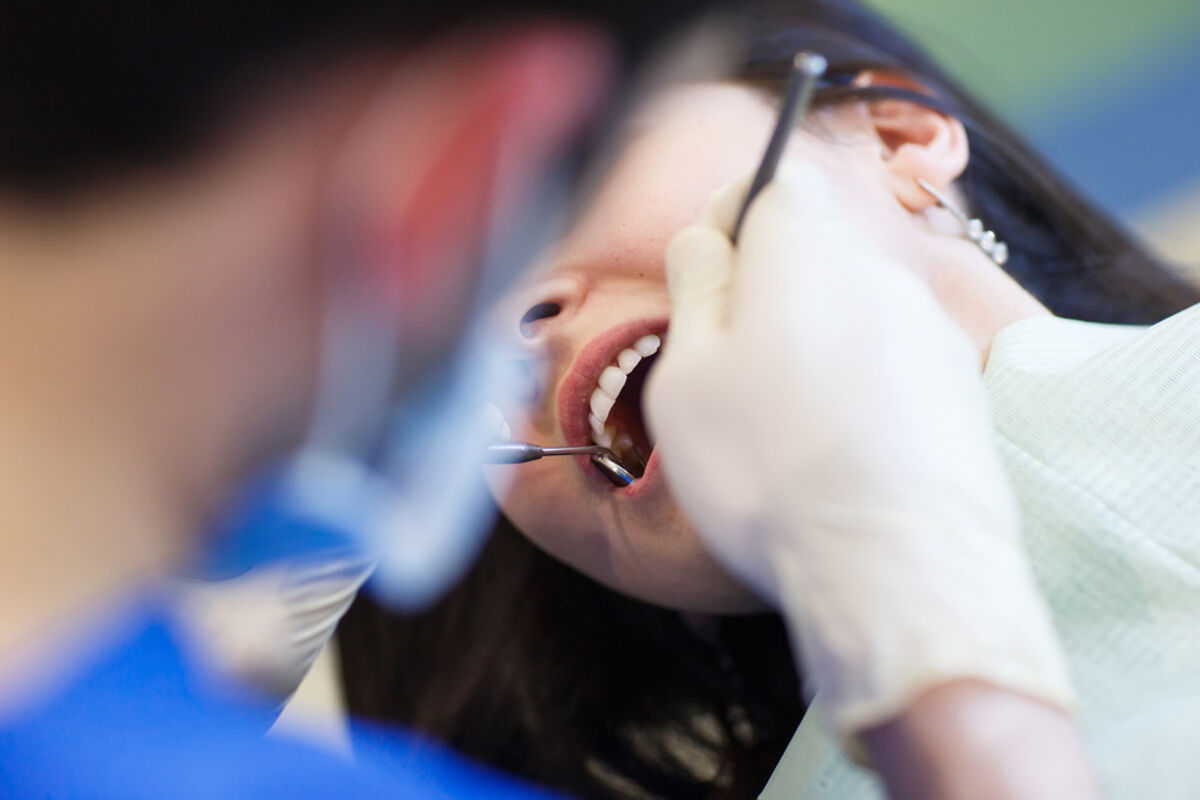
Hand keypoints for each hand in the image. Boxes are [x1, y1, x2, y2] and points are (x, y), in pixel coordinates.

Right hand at [645, 161, 1072, 739]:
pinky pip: (892, 360)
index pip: (771, 179)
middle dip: (766, 288)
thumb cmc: (768, 468)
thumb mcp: (687, 376)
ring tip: (783, 426)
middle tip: (729, 368)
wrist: (894, 568)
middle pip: (814, 248)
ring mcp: (931, 331)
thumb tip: (708, 240)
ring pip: (853, 307)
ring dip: (812, 340)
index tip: (705, 276)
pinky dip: (859, 384)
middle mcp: (881, 272)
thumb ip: (695, 286)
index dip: (727, 218)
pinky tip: (838, 451)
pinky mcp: (962, 388)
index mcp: (805, 250)